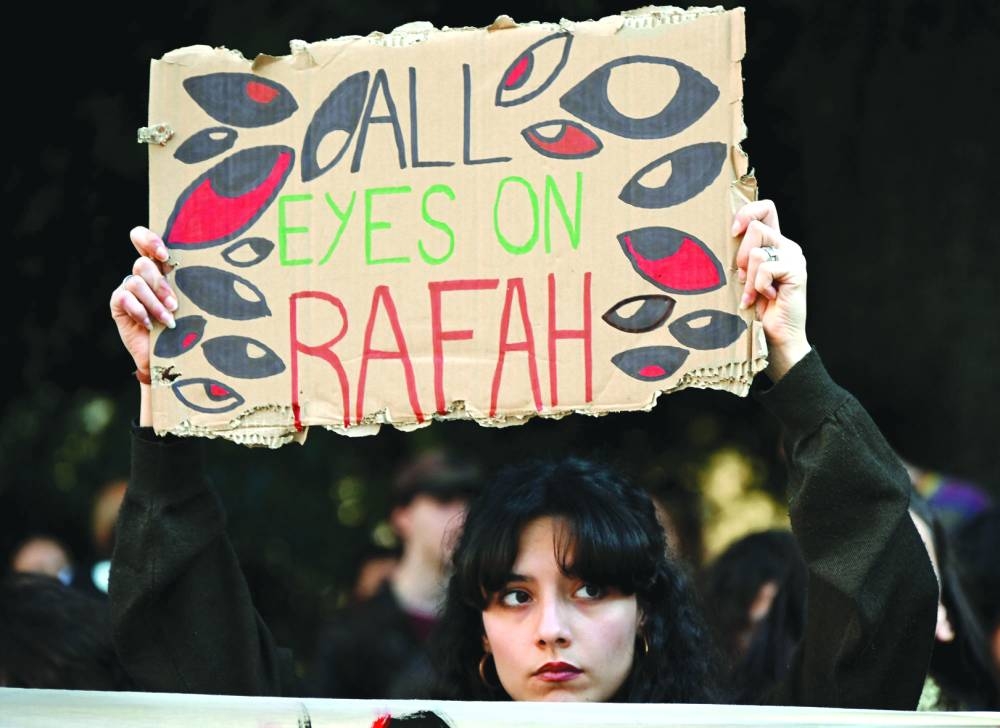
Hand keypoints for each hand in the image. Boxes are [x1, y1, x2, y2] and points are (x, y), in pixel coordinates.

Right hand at [108, 227, 177, 380]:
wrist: (167, 356)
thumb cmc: (184, 326)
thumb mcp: (190, 304)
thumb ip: (189, 286)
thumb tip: (213, 275)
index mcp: (160, 268)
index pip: (145, 240)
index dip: (150, 241)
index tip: (164, 256)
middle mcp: (142, 275)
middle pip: (143, 264)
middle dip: (160, 285)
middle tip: (174, 304)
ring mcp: (128, 288)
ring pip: (136, 283)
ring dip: (154, 303)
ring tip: (168, 320)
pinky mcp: (118, 303)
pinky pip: (125, 298)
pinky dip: (140, 312)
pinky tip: (150, 325)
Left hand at [732, 200, 809, 380]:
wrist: (777, 338)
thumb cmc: (756, 309)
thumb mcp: (743, 277)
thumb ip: (740, 256)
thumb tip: (724, 237)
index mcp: (774, 243)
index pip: (766, 209)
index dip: (748, 212)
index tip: (733, 232)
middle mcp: (787, 246)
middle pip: (758, 227)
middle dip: (741, 255)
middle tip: (743, 278)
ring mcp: (794, 258)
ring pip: (757, 252)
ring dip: (749, 278)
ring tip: (754, 294)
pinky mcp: (796, 271)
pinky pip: (765, 267)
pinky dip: (758, 286)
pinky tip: (766, 299)